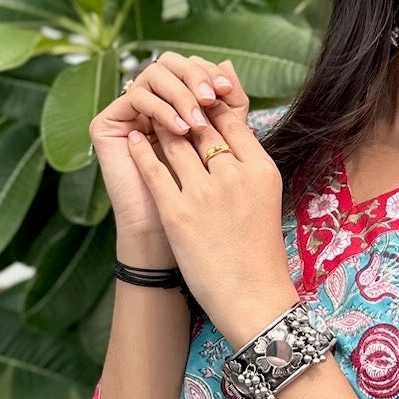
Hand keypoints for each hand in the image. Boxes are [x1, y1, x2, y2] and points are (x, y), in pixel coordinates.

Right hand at [91, 51, 239, 242]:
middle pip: (170, 63)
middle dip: (195, 77)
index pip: (189, 67)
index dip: (209, 73)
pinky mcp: (107, 123)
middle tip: (212, 97)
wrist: (173, 236)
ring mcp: (126, 112)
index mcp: (173, 102)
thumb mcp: (222, 144)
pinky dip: (161, 109)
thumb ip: (227, 106)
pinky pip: (136, 97)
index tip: (228, 91)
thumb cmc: (202, 195)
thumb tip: (227, 62)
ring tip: (197, 122)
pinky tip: (179, 129)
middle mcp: (148, 102)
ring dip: (180, 94)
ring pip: (153, 75)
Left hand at [123, 75, 296, 344]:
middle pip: (203, 126)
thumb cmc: (259, 251)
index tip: (195, 100)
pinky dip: (141, 150)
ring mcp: (204, 194)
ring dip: (161, 126)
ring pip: (175, 142)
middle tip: (167, 100)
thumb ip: (248, 161)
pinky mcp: (177, 213)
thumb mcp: (265, 197)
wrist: (252, 298)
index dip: (210, 106)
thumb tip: (236, 126)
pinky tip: (134, 139)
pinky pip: (153, 169)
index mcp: (261, 169)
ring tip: (149, 117)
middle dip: (183, 110)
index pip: (231, 121)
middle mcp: (234, 175)